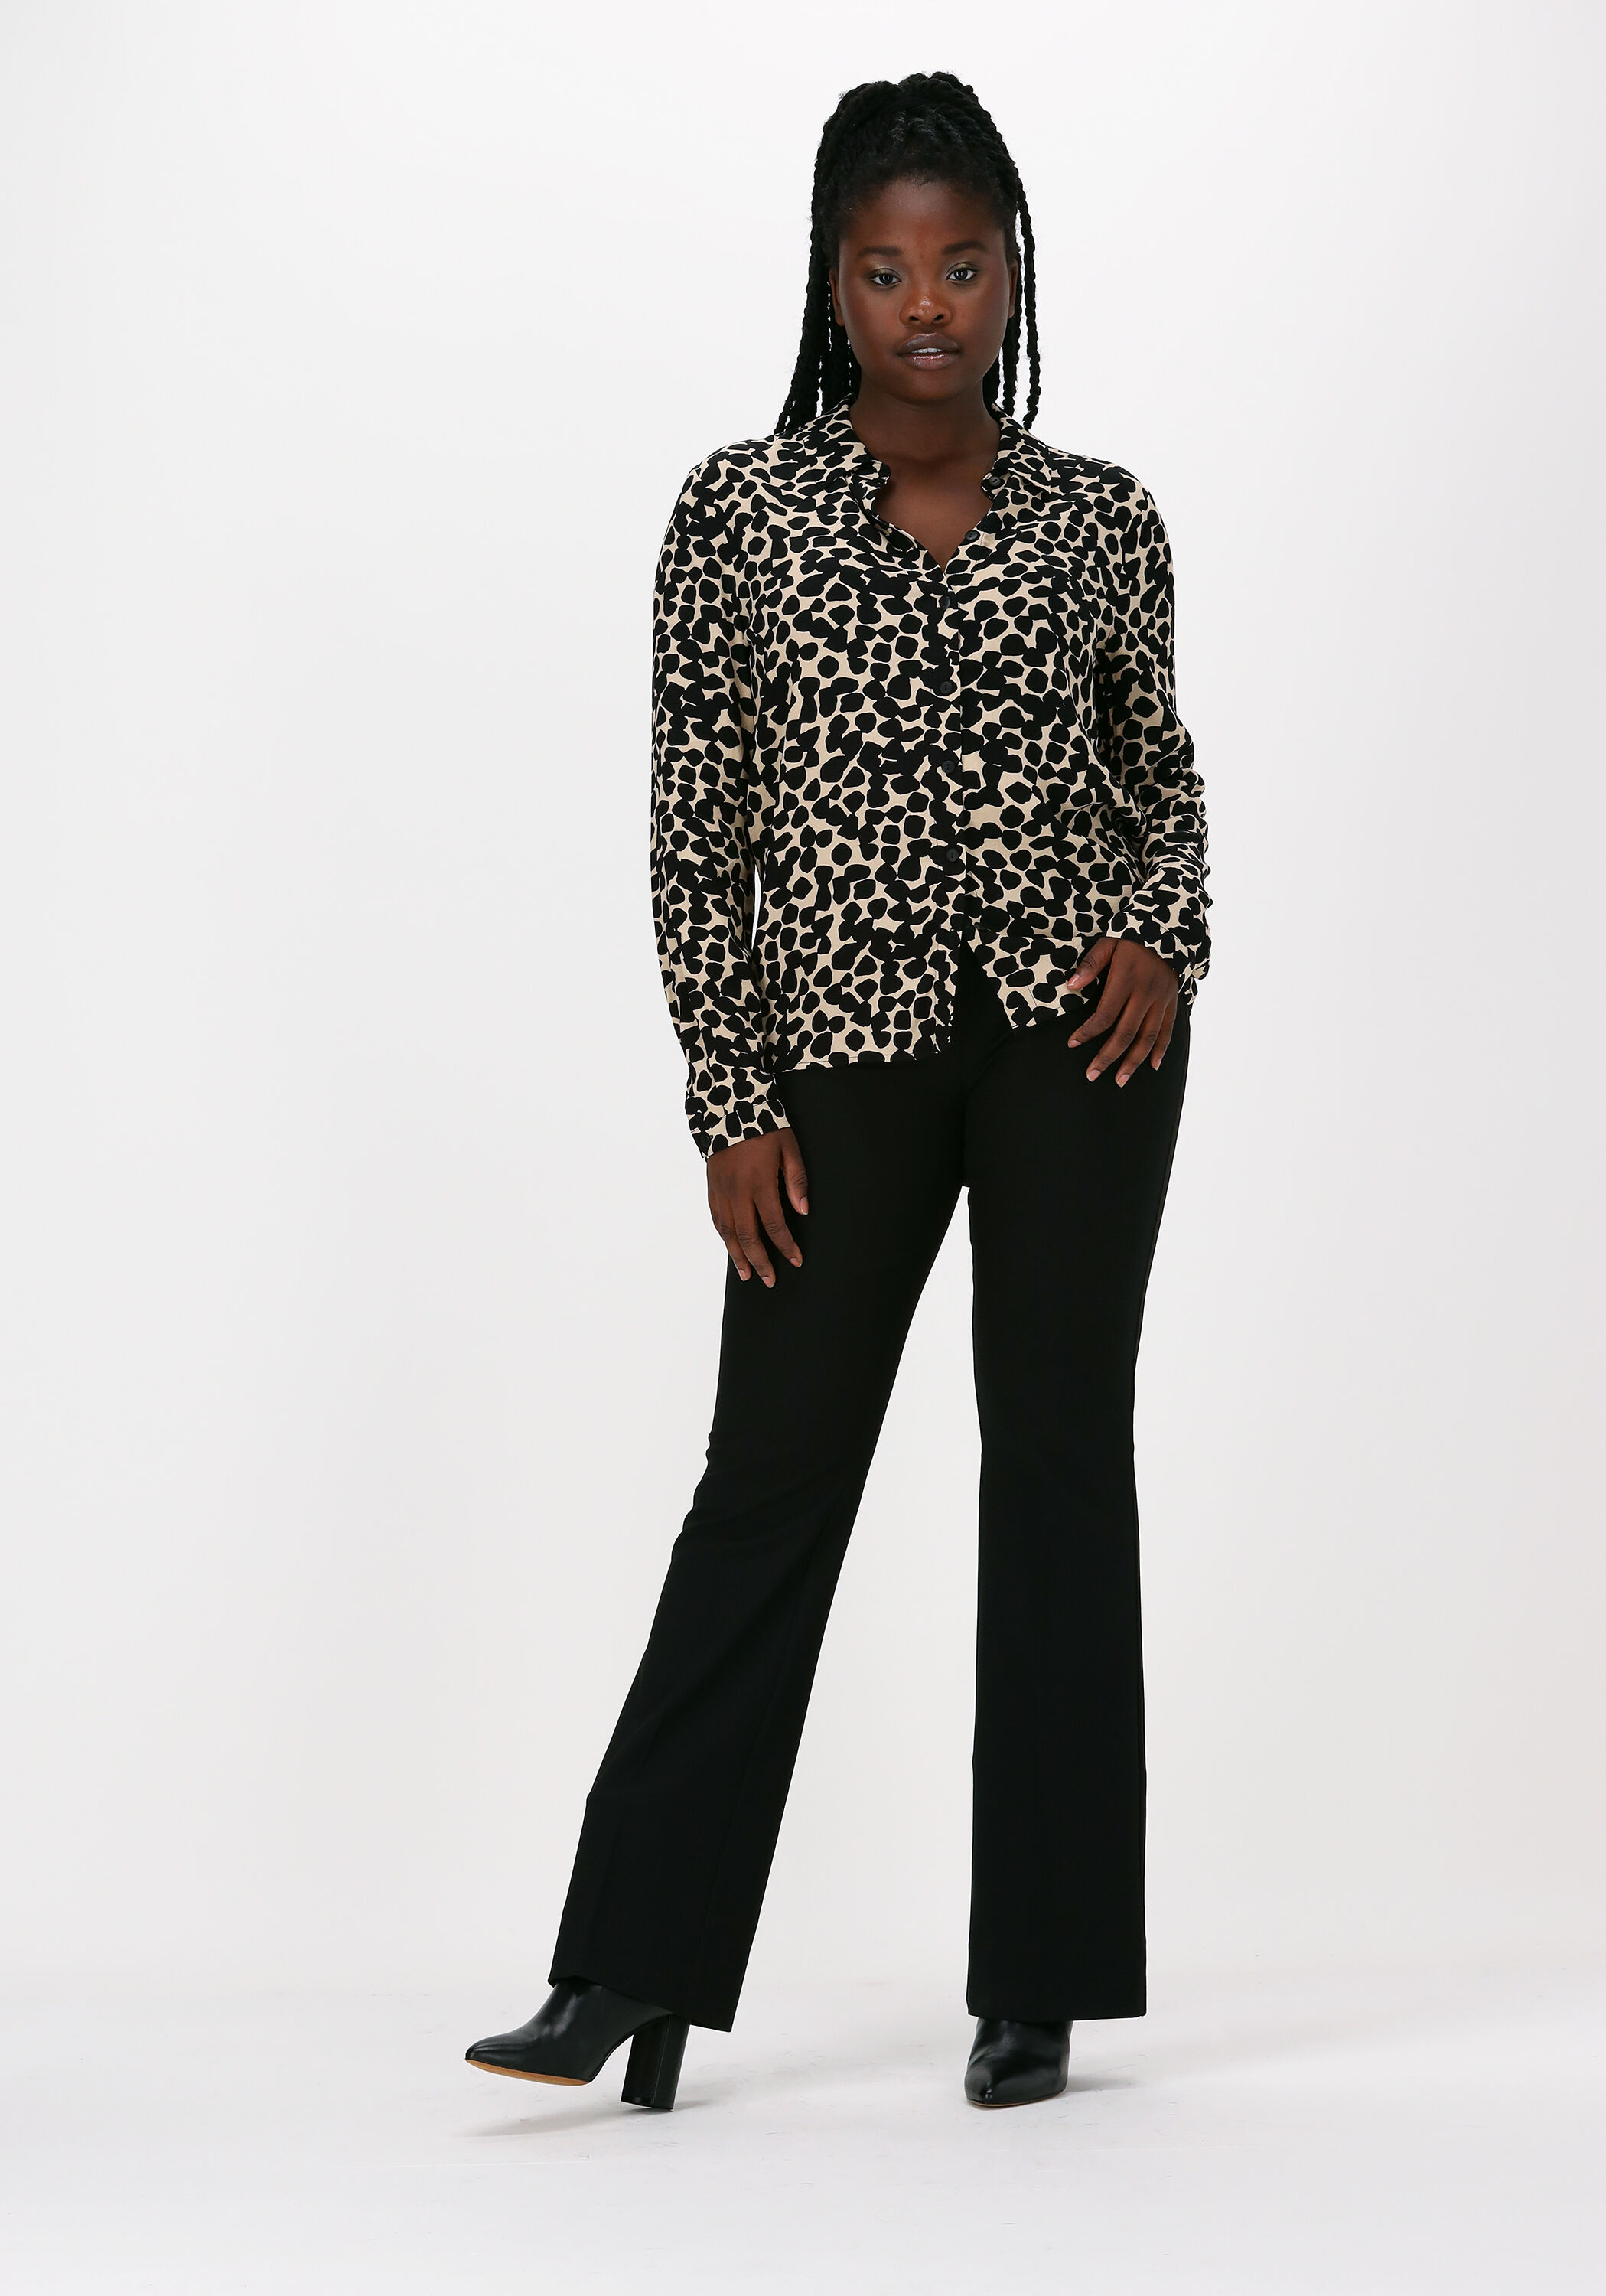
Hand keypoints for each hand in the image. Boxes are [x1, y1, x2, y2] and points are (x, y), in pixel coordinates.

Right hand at [706, 1127, 808, 1286]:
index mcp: (759, 1183)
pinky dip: (724, 1237)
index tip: (796, 1260)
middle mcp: (737, 1192)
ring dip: (738, 1256)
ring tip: (747, 1275)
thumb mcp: (788, 1147)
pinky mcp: (712, 1187)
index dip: (786, 1246)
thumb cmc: (764, 1126)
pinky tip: (731, 1248)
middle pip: (748, 1237)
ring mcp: (721, 1191)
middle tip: (770, 1280)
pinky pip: (717, 1219)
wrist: (728, 1106)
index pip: (774, 1225)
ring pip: (728, 1232)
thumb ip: (796, 1180)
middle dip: (761, 1261)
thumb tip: (803, 1211)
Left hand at [1066, 938, 1179, 1082]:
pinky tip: (1152, 1066)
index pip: (1105, 1014)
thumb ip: (1090, 964)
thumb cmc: (1130, 939)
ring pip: (1148, 1037)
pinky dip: (1160, 1049)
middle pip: (1126, 1032)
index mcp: (1127, 979)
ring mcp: (1161, 1000)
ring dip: (1134, 1061)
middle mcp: (1146, 993)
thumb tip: (1071, 985)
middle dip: (1108, 1056)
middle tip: (1092, 1075)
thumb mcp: (1108, 943)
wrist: (1167, 931)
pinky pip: (1167, 1030)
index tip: (1072, 1043)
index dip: (1088, 1032)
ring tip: (1120, 1080)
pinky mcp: (1171, 1003)